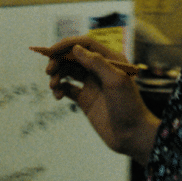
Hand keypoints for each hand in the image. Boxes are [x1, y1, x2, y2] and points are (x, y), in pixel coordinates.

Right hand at [31, 36, 159, 163]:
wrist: (132, 136)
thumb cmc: (129, 106)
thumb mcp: (116, 81)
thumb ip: (97, 63)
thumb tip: (76, 48)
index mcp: (110, 60)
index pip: (86, 44)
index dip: (67, 44)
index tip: (51, 51)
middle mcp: (100, 70)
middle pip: (74, 57)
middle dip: (59, 60)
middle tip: (49, 70)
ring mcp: (92, 84)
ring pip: (68, 72)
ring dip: (57, 75)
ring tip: (53, 85)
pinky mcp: (85, 100)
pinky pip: (68, 88)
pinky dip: (60, 89)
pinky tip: (57, 95)